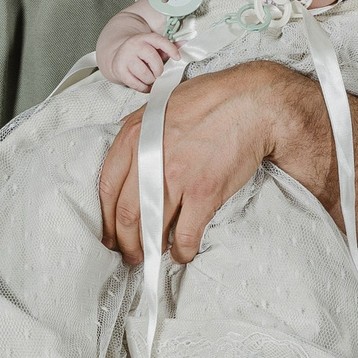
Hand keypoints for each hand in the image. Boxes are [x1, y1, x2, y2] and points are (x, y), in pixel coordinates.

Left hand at [98, 60, 309, 264]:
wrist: (251, 103)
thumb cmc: (211, 100)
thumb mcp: (161, 106)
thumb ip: (142, 134)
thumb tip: (132, 159)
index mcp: (134, 136)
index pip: (107, 187)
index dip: (106, 217)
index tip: (110, 231)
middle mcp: (149, 159)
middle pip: (126, 214)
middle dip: (125, 241)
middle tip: (129, 253)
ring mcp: (176, 178)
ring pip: (151, 227)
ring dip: (149, 249)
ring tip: (152, 257)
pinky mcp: (203, 193)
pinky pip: (185, 233)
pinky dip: (181, 250)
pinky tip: (182, 253)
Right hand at [105, 30, 178, 92]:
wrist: (117, 54)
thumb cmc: (141, 52)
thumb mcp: (153, 46)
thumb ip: (168, 47)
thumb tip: (185, 43)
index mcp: (145, 38)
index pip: (160, 41)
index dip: (171, 49)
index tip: (178, 58)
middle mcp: (134, 46)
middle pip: (152, 59)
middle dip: (159, 70)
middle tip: (159, 73)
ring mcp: (125, 57)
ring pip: (144, 74)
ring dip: (151, 80)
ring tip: (151, 78)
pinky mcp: (119, 70)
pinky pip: (136, 84)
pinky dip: (143, 88)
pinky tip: (144, 84)